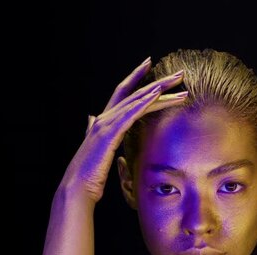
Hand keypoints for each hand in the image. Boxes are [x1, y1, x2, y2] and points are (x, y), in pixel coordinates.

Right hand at [57, 57, 187, 202]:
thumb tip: (91, 118)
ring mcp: (105, 124)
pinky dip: (143, 103)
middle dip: (158, 82)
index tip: (151, 65)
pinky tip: (156, 95)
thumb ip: (95, 131)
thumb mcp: (97, 148)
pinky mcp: (109, 134)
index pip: (123, 93)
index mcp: (104, 121)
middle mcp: (104, 118)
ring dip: (159, 90)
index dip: (137, 78)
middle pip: (135, 93)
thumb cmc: (90, 173)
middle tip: (179, 74)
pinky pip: (129, 114)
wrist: (78, 188)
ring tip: (178, 83)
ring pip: (136, 101)